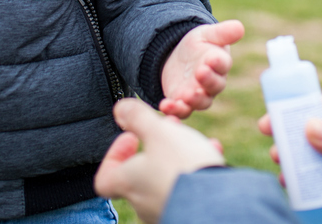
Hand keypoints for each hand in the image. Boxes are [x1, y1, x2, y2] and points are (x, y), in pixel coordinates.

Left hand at [95, 98, 224, 223]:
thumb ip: (137, 118)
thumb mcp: (158, 131)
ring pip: (165, 177)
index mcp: (128, 183)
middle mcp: (142, 201)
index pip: (104, 178)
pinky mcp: (187, 212)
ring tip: (194, 139)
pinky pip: (186, 188)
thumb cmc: (182, 167)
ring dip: (177, 154)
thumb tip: (120, 109)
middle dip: (154, 146)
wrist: (217, 201)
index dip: (114, 155)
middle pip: (139, 173)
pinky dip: (195, 169)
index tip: (132, 137)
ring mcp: (163, 209)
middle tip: (169, 129)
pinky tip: (212, 152)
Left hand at [159, 20, 243, 117]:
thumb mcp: (207, 35)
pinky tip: (165, 106)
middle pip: (214, 86)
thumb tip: (239, 27)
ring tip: (184, 97)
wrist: (179, 57)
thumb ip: (222, 33)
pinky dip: (174, 111)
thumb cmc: (199, 45)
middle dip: (207, 81)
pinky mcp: (183, 104)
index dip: (218, 63)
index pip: (223, 65)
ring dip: (193, 101)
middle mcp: (212, 83)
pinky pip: (181, 111)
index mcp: (220, 64)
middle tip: (200, 74)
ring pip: (200, 102)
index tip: (211, 59)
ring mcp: (198, 95)